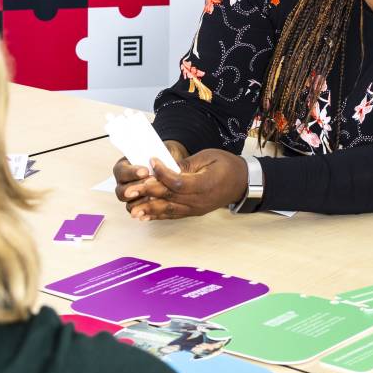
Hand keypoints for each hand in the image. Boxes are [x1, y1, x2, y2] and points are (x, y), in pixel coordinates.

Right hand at [112, 140, 188, 205]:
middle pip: (121, 191)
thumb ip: (161, 158)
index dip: (132, 172)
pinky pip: (139, 213)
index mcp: (124, 167)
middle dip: (137, 188)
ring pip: (129, 204)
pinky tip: (157, 207)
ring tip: (157, 196)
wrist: (172, 165)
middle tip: (153, 183)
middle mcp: (124, 183)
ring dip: (142, 201)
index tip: (145, 171)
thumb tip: (164, 164)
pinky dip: (147, 211)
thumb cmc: (164, 157)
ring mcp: (130, 197)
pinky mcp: (139, 206)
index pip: (121, 170)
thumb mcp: (163, 152)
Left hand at [121, 147, 246, 220]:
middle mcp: (198, 200)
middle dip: (148, 193)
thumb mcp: (209, 157)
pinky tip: (143, 215)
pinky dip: (157, 215)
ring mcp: (195, 209)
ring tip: (132, 210)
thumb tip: (166, 167)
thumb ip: (187, 164)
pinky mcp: (192, 212)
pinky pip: (172, 215)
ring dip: (149, 210)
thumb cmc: (226, 166)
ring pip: (169, 210)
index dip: (162, 173)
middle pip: (169, 198)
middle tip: (130, 190)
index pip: (177, 182)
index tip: (151, 161)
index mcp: (204, 184)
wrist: (242, 183)